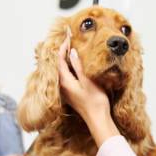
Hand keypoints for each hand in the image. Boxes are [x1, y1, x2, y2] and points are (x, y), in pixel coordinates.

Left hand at [57, 32, 119, 146]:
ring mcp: (66, 90)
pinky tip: (74, 64)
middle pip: (59, 64)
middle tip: (68, 39)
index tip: (68, 36)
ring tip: (70, 48)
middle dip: (62, 51)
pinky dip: (68, 67)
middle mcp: (63, 86)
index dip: (63, 47)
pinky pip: (66, 76)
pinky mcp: (70, 93)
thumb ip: (78, 67)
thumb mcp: (88, 81)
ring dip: (65, 59)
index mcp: (65, 81)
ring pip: (62, 70)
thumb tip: (72, 53)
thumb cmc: (95, 101)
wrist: (97, 119)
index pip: (60, 60)